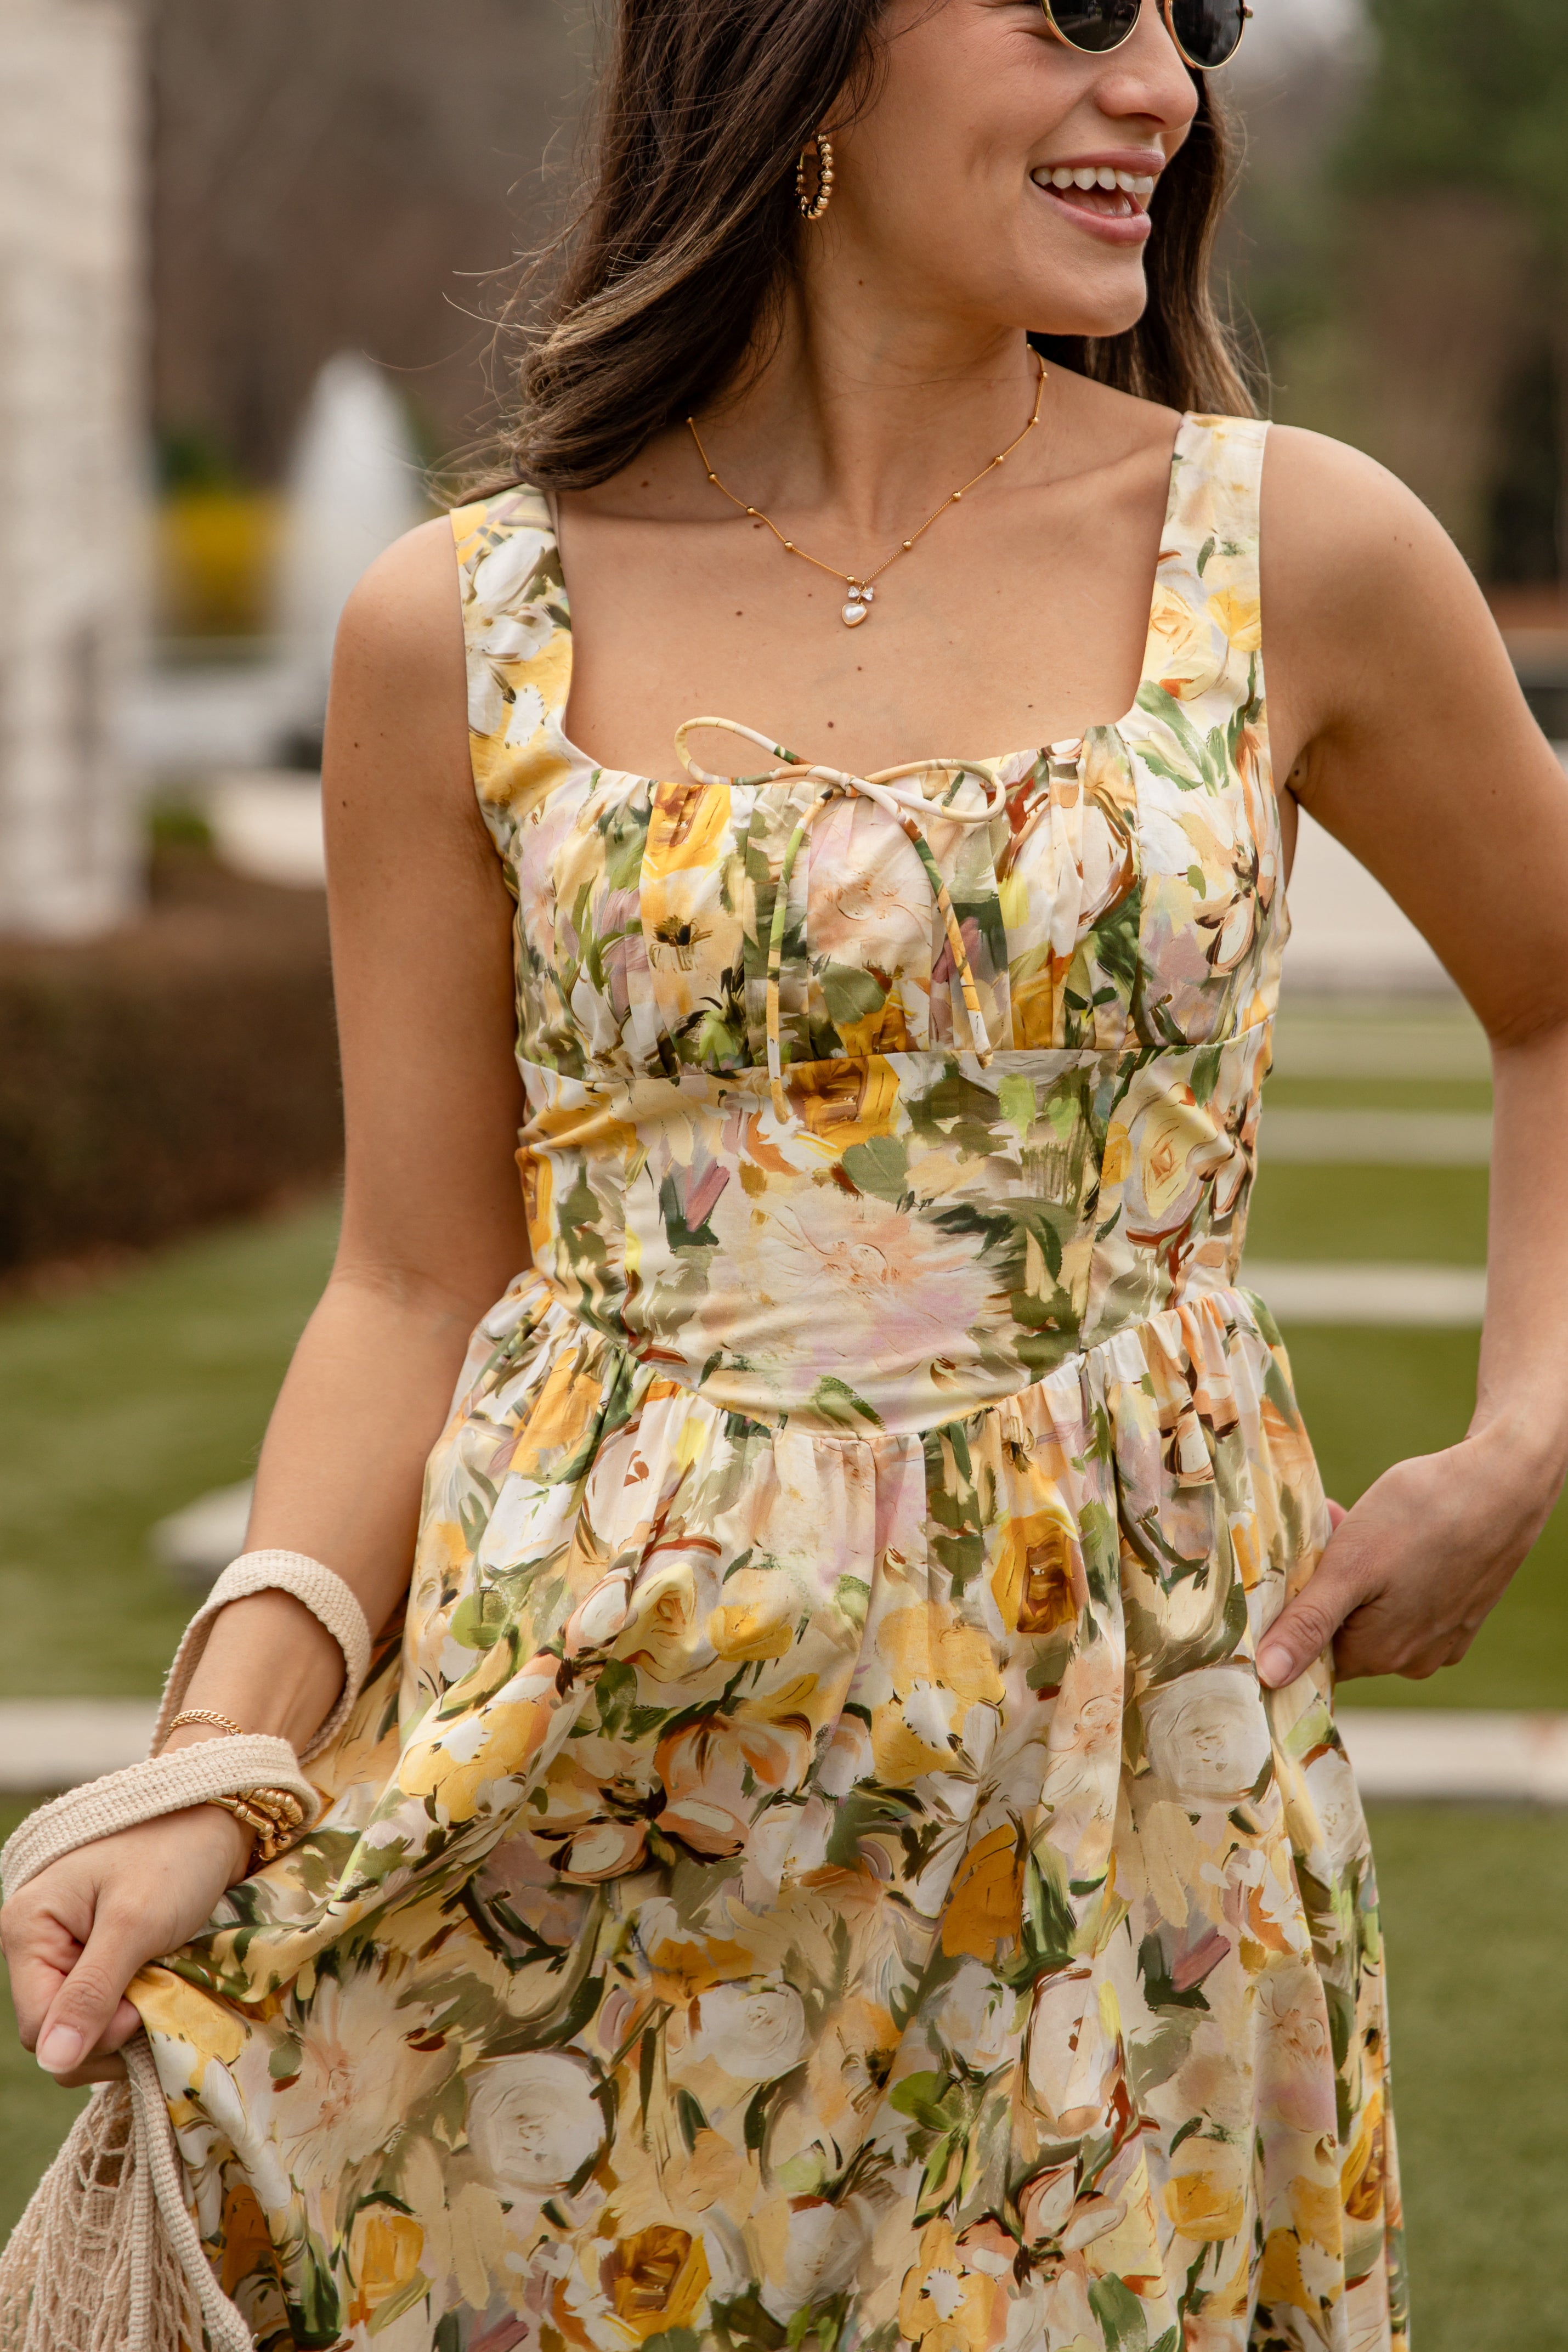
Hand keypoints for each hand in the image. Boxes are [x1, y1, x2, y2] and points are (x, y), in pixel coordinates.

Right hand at [1, 1807, 250, 2086]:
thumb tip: (53, 2060)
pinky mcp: (100, 1955)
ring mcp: (69, 1949)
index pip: (38, 2029)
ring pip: (88, 2025)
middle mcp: (39, 1943)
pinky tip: (165, 1986)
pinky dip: (140, 2006)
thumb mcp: (135, 1923)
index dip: (93, 2037)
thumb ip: (92, 1993)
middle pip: (60, 2032)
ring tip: (166, 1985)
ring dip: (131, 2022)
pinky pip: (109, 2005)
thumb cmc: (175, 1854)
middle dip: (113, 2033)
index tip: (144, 2010)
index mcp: (28, 1930)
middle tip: (160, 1998)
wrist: (217, 1813)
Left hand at [1256, 1426, 1555, 1687]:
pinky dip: (1387, 1569)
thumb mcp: (1349, 1565)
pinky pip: (1407, 1599)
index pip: (1311, 1656)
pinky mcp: (1461, 1609)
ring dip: (1351, 1571)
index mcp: (1380, 1655)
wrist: (1503, 1481)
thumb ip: (1308, 1624)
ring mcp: (1443, 1636)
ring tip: (1347, 1521)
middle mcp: (1414, 1658)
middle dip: (1322, 1585)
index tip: (1288, 1569)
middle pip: (1341, 1630)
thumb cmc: (1424, 1516)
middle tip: (1319, 1533)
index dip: (1291, 1611)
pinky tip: (1387, 1529)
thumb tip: (1269, 1676)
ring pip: (1372, 1610)